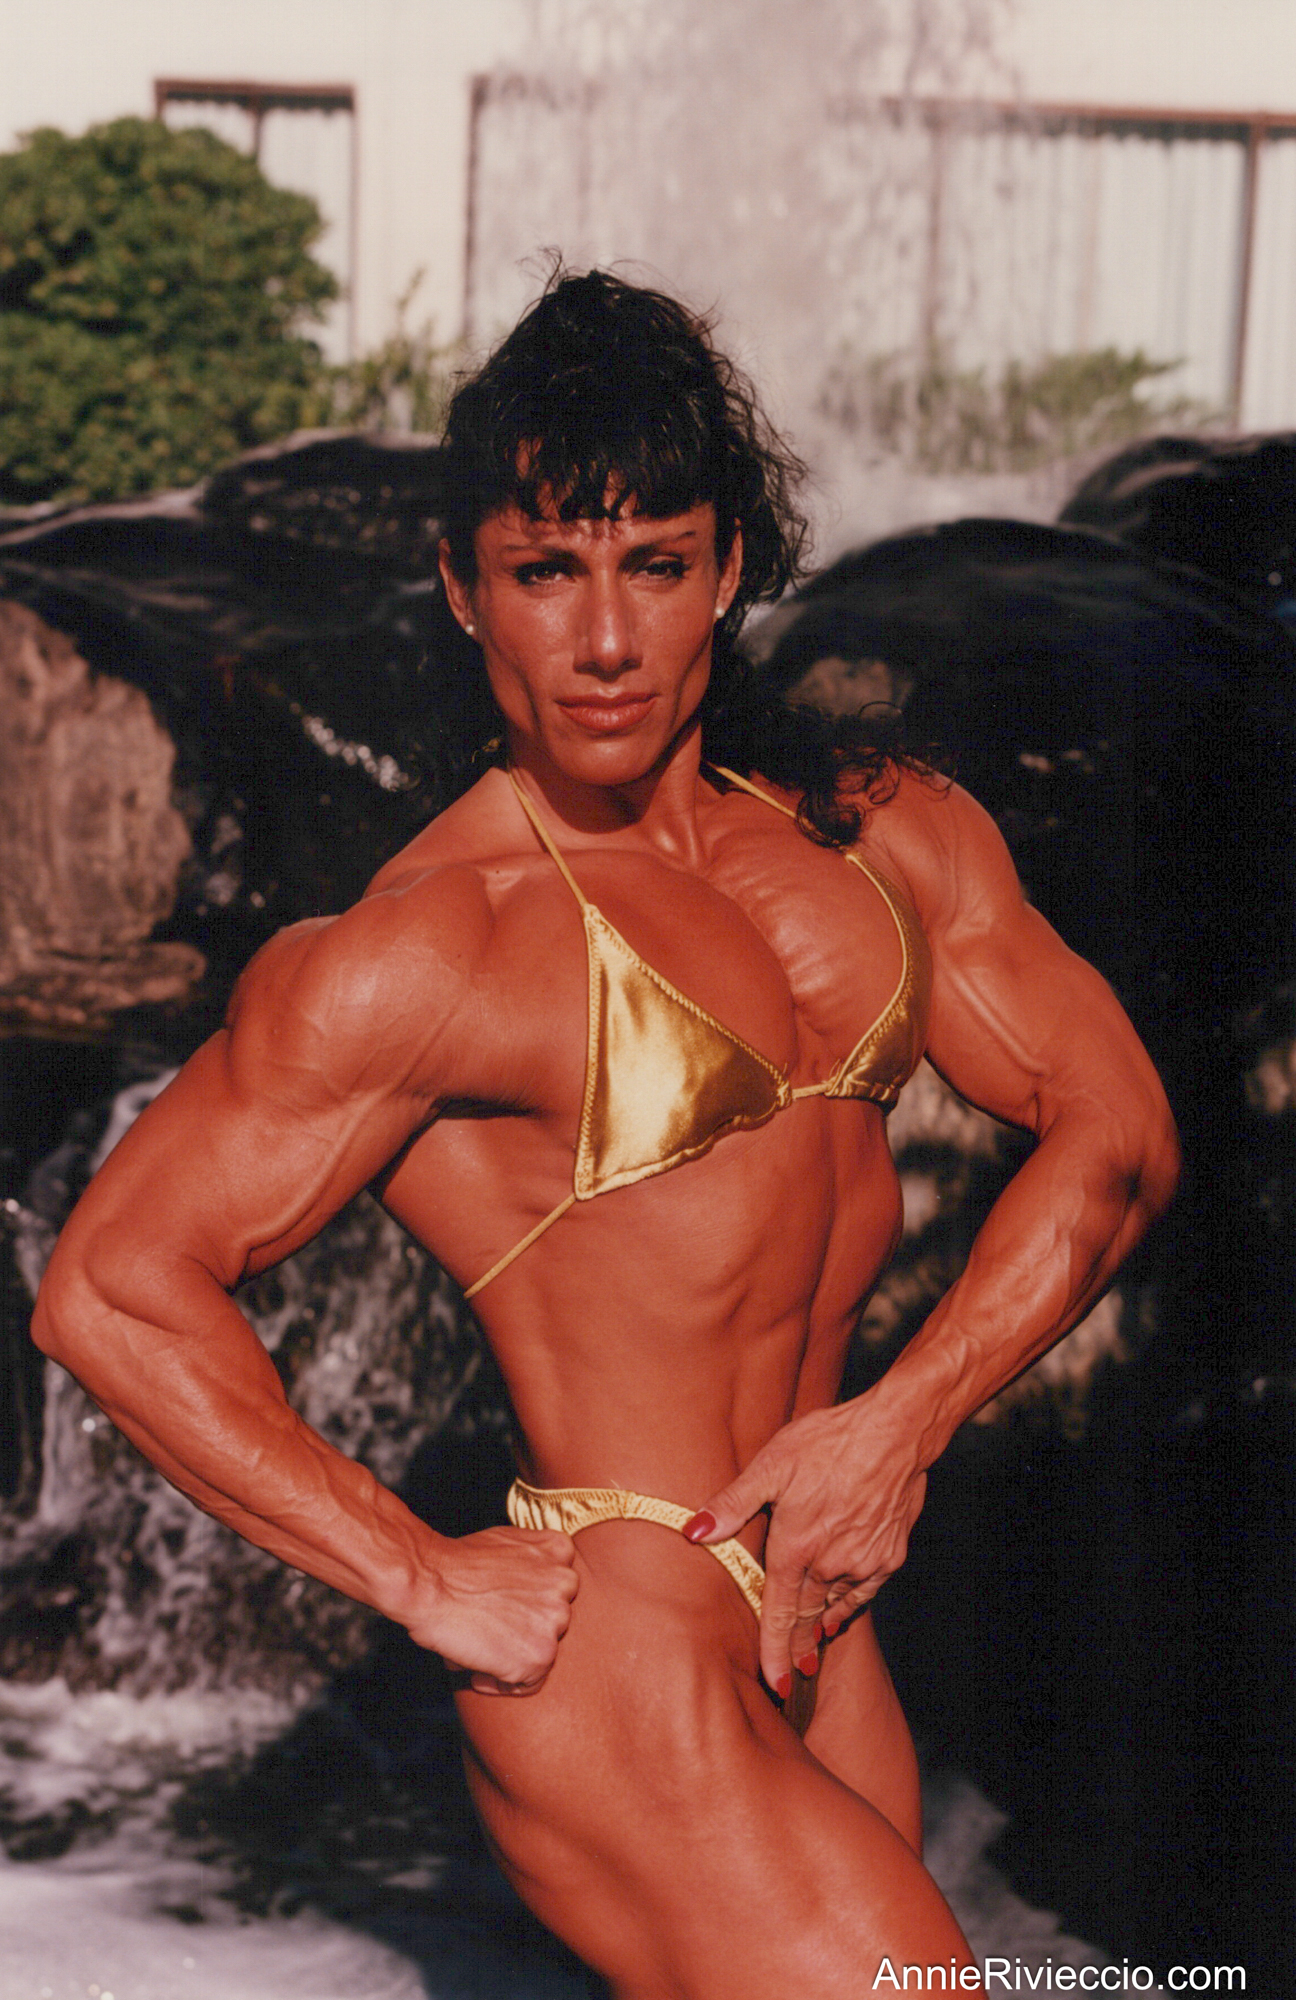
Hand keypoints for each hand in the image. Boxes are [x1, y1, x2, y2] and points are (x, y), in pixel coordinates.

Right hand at [404, 1525, 578, 1694]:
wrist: (428, 1583)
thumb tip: (525, 1592)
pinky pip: (529, 1682)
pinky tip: (477, 1670)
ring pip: (541, 1650)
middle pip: (551, 1619)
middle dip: (521, 1628)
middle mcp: (565, 1582)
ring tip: (479, 1649)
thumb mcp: (505, 1545)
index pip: (556, 1587)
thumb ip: (529, 1562)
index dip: (527, 1603)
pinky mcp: (542, 1654)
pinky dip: (502, 1683)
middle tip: (489, 1631)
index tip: (503, 1612)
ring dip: (511, 1655)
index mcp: (558, 1550)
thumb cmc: (454, 1566)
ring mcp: (557, 1619)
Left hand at [684, 1396, 926, 1697]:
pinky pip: (864, 1591)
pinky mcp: (889, 1555)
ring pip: (835, 1604)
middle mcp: (829, 1563)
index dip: (774, 1650)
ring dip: (822, 1626)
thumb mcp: (770, 1465)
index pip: (780, 1613)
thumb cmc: (828, 1442)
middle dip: (798, 1648)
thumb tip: (694, 1532)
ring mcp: (863, 1562)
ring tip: (812, 1646)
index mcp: (796, 1546)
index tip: (775, 1683)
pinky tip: (840, 1609)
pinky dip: (849, 1603)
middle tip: (792, 1674)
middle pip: (808, 1617)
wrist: (893, 1433)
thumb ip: (731, 1504)